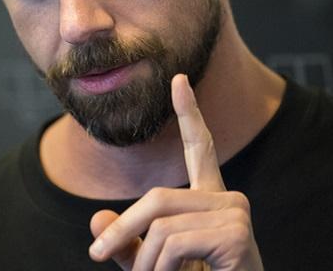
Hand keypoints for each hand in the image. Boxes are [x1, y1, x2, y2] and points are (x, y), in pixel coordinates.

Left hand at [89, 74, 262, 270]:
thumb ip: (127, 244)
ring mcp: (236, 213)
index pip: (198, 148)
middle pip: (158, 196)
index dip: (188, 114)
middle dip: (122, 230)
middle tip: (95, 257)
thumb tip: (94, 220)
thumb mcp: (154, 267)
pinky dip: (161, 270)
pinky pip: (175, 241)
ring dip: (145, 265)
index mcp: (209, 200)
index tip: (179, 79)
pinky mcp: (238, 233)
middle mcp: (227, 199)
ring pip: (161, 224)